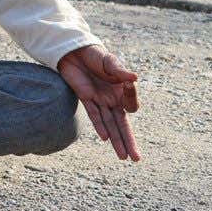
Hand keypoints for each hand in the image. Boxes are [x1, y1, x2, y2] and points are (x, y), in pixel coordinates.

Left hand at [57, 45, 140, 161]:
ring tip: (123, 157)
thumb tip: (134, 78)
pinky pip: (94, 115)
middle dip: (129, 141)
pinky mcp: (85, 98)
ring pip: (109, 124)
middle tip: (136, 159)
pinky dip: (99, 126)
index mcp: (122, 91)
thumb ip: (121, 71)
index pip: (132, 105)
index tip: (130, 83)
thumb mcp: (110, 61)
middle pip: (122, 124)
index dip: (132, 98)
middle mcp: (112, 99)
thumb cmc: (96, 55)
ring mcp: (99, 100)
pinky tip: (105, 139)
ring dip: (116, 140)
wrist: (75, 51)